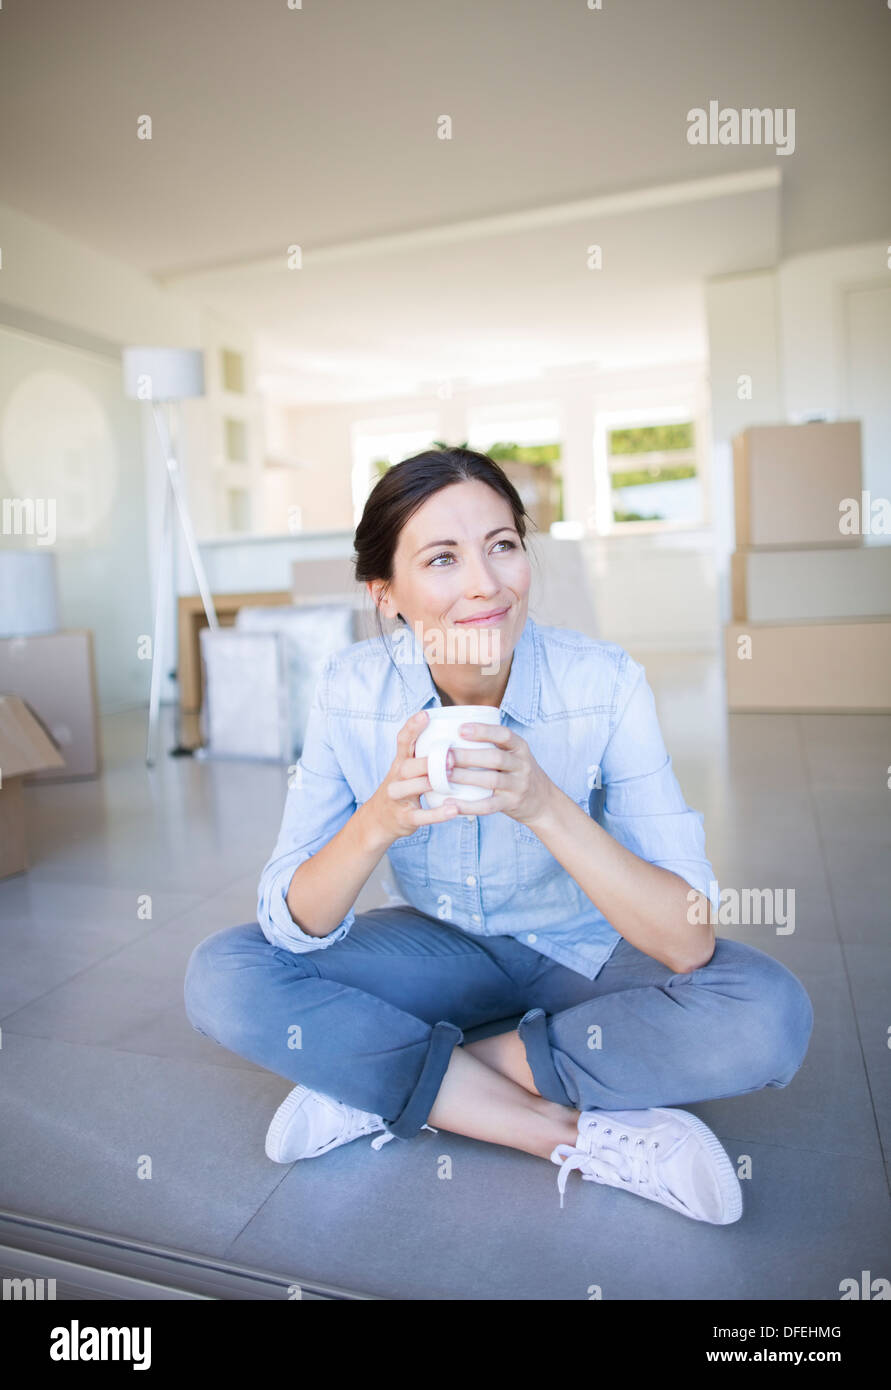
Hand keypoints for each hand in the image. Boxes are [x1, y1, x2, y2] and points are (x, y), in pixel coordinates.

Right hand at [368, 710, 459, 843]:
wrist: (378, 820)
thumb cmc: (402, 788)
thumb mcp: (407, 769)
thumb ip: (424, 754)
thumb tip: (456, 733)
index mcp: (400, 762)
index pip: (403, 741)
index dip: (412, 727)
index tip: (425, 714)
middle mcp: (396, 778)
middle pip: (408, 765)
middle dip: (428, 761)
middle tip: (452, 757)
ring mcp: (398, 798)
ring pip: (411, 788)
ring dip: (430, 783)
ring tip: (451, 779)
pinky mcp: (405, 818)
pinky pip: (421, 816)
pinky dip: (437, 814)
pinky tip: (453, 810)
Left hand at [439, 721, 555, 828]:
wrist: (543, 801)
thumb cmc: (517, 772)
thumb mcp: (514, 753)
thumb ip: (491, 744)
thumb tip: (450, 730)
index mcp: (520, 747)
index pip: (504, 735)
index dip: (483, 731)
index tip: (461, 729)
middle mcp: (521, 764)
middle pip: (495, 757)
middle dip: (468, 756)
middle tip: (445, 756)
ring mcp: (518, 785)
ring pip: (491, 780)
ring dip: (466, 777)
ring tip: (444, 775)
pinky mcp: (511, 804)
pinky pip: (489, 806)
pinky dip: (469, 806)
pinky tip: (452, 804)